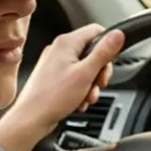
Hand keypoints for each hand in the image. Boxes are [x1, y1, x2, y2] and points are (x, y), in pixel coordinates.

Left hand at [0, 25, 124, 150]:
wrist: (31, 118)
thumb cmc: (53, 97)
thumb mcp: (86, 73)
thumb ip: (104, 53)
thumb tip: (118, 34)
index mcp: (66, 42)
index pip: (97, 32)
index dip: (108, 47)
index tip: (108, 64)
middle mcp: (59, 49)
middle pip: (92, 52)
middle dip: (99, 71)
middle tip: (99, 84)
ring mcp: (55, 63)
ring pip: (85, 68)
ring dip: (90, 84)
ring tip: (86, 97)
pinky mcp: (53, 76)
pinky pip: (75, 78)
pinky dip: (80, 89)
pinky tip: (78, 101)